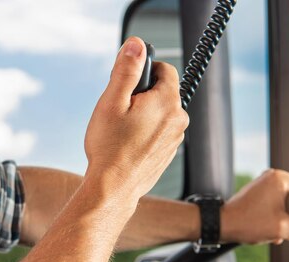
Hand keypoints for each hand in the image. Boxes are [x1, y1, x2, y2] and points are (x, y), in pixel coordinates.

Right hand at [84, 37, 188, 200]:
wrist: (113, 189)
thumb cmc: (110, 149)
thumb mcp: (112, 102)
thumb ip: (127, 70)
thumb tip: (136, 45)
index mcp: (167, 102)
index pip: (165, 69)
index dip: (144, 70)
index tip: (127, 84)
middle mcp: (178, 119)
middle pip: (162, 91)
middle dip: (141, 95)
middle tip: (119, 111)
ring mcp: (175, 139)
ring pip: (160, 113)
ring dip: (143, 114)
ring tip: (121, 131)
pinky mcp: (169, 153)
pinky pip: (158, 132)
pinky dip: (145, 132)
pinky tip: (127, 145)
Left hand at [220, 169, 288, 244]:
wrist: (221, 225)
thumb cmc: (248, 224)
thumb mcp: (283, 229)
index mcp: (280, 179)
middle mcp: (272, 176)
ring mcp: (263, 183)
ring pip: (286, 202)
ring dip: (285, 219)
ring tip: (277, 232)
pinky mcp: (256, 192)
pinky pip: (275, 203)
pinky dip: (275, 216)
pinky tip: (270, 230)